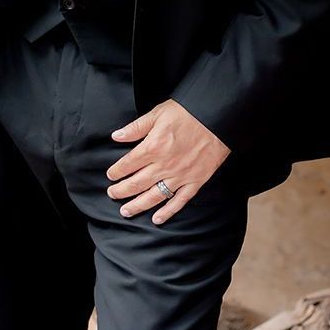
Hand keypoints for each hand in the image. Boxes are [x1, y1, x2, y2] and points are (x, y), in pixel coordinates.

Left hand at [105, 99, 230, 223]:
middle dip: (121, 190)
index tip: (111, 174)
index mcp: (153, 147)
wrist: (218, 116)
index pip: (127, 164)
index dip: (116, 171)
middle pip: (136, 183)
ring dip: (137, 205)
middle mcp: (164, 165)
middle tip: (112, 194)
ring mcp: (180, 176)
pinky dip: (167, 212)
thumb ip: (137, 127)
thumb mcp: (159, 113)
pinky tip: (157, 218)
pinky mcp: (195, 181)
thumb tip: (117, 136)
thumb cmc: (189, 111)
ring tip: (126, 211)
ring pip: (153, 196)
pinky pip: (179, 201)